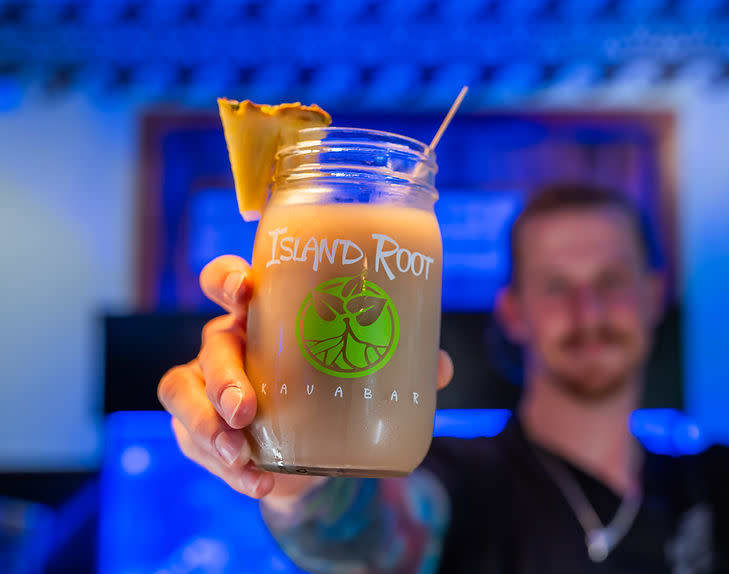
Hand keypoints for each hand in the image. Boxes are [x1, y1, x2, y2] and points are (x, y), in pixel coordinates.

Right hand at [158, 255, 454, 500]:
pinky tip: (257, 480)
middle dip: (221, 375)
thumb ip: (401, 367)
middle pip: (210, 344)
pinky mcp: (197, 427)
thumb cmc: (334, 390)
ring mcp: (206, 385)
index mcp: (264, 314)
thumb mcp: (364, 374)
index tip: (244, 289)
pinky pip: (193, 441)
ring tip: (240, 453)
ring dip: (209, 425)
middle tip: (244, 407)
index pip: (229, 283)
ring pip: (186, 393)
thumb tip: (440, 366)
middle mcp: (230, 343)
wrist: (315, 450)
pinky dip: (225, 468)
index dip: (227, 279)